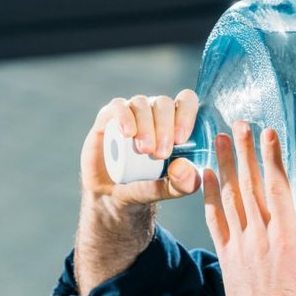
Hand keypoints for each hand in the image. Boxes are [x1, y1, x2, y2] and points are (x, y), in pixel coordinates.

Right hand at [81, 90, 201, 209]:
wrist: (112, 195)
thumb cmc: (145, 186)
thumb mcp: (168, 190)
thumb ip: (184, 183)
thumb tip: (184, 166)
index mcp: (174, 121)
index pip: (186, 101)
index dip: (186, 114)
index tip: (181, 140)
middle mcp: (154, 112)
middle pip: (164, 103)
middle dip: (165, 127)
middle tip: (161, 154)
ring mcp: (131, 112)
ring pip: (142, 104)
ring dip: (146, 125)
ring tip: (145, 150)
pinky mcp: (108, 117)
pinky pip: (118, 106)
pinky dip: (124, 116)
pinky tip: (128, 133)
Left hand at [203, 122, 295, 295]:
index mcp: (288, 234)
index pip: (277, 186)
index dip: (272, 157)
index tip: (268, 133)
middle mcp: (262, 235)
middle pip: (250, 185)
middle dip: (245, 151)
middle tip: (239, 124)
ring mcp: (240, 244)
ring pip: (230, 197)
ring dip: (225, 166)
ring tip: (221, 139)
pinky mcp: (226, 255)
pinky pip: (215, 220)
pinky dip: (210, 196)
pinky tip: (206, 174)